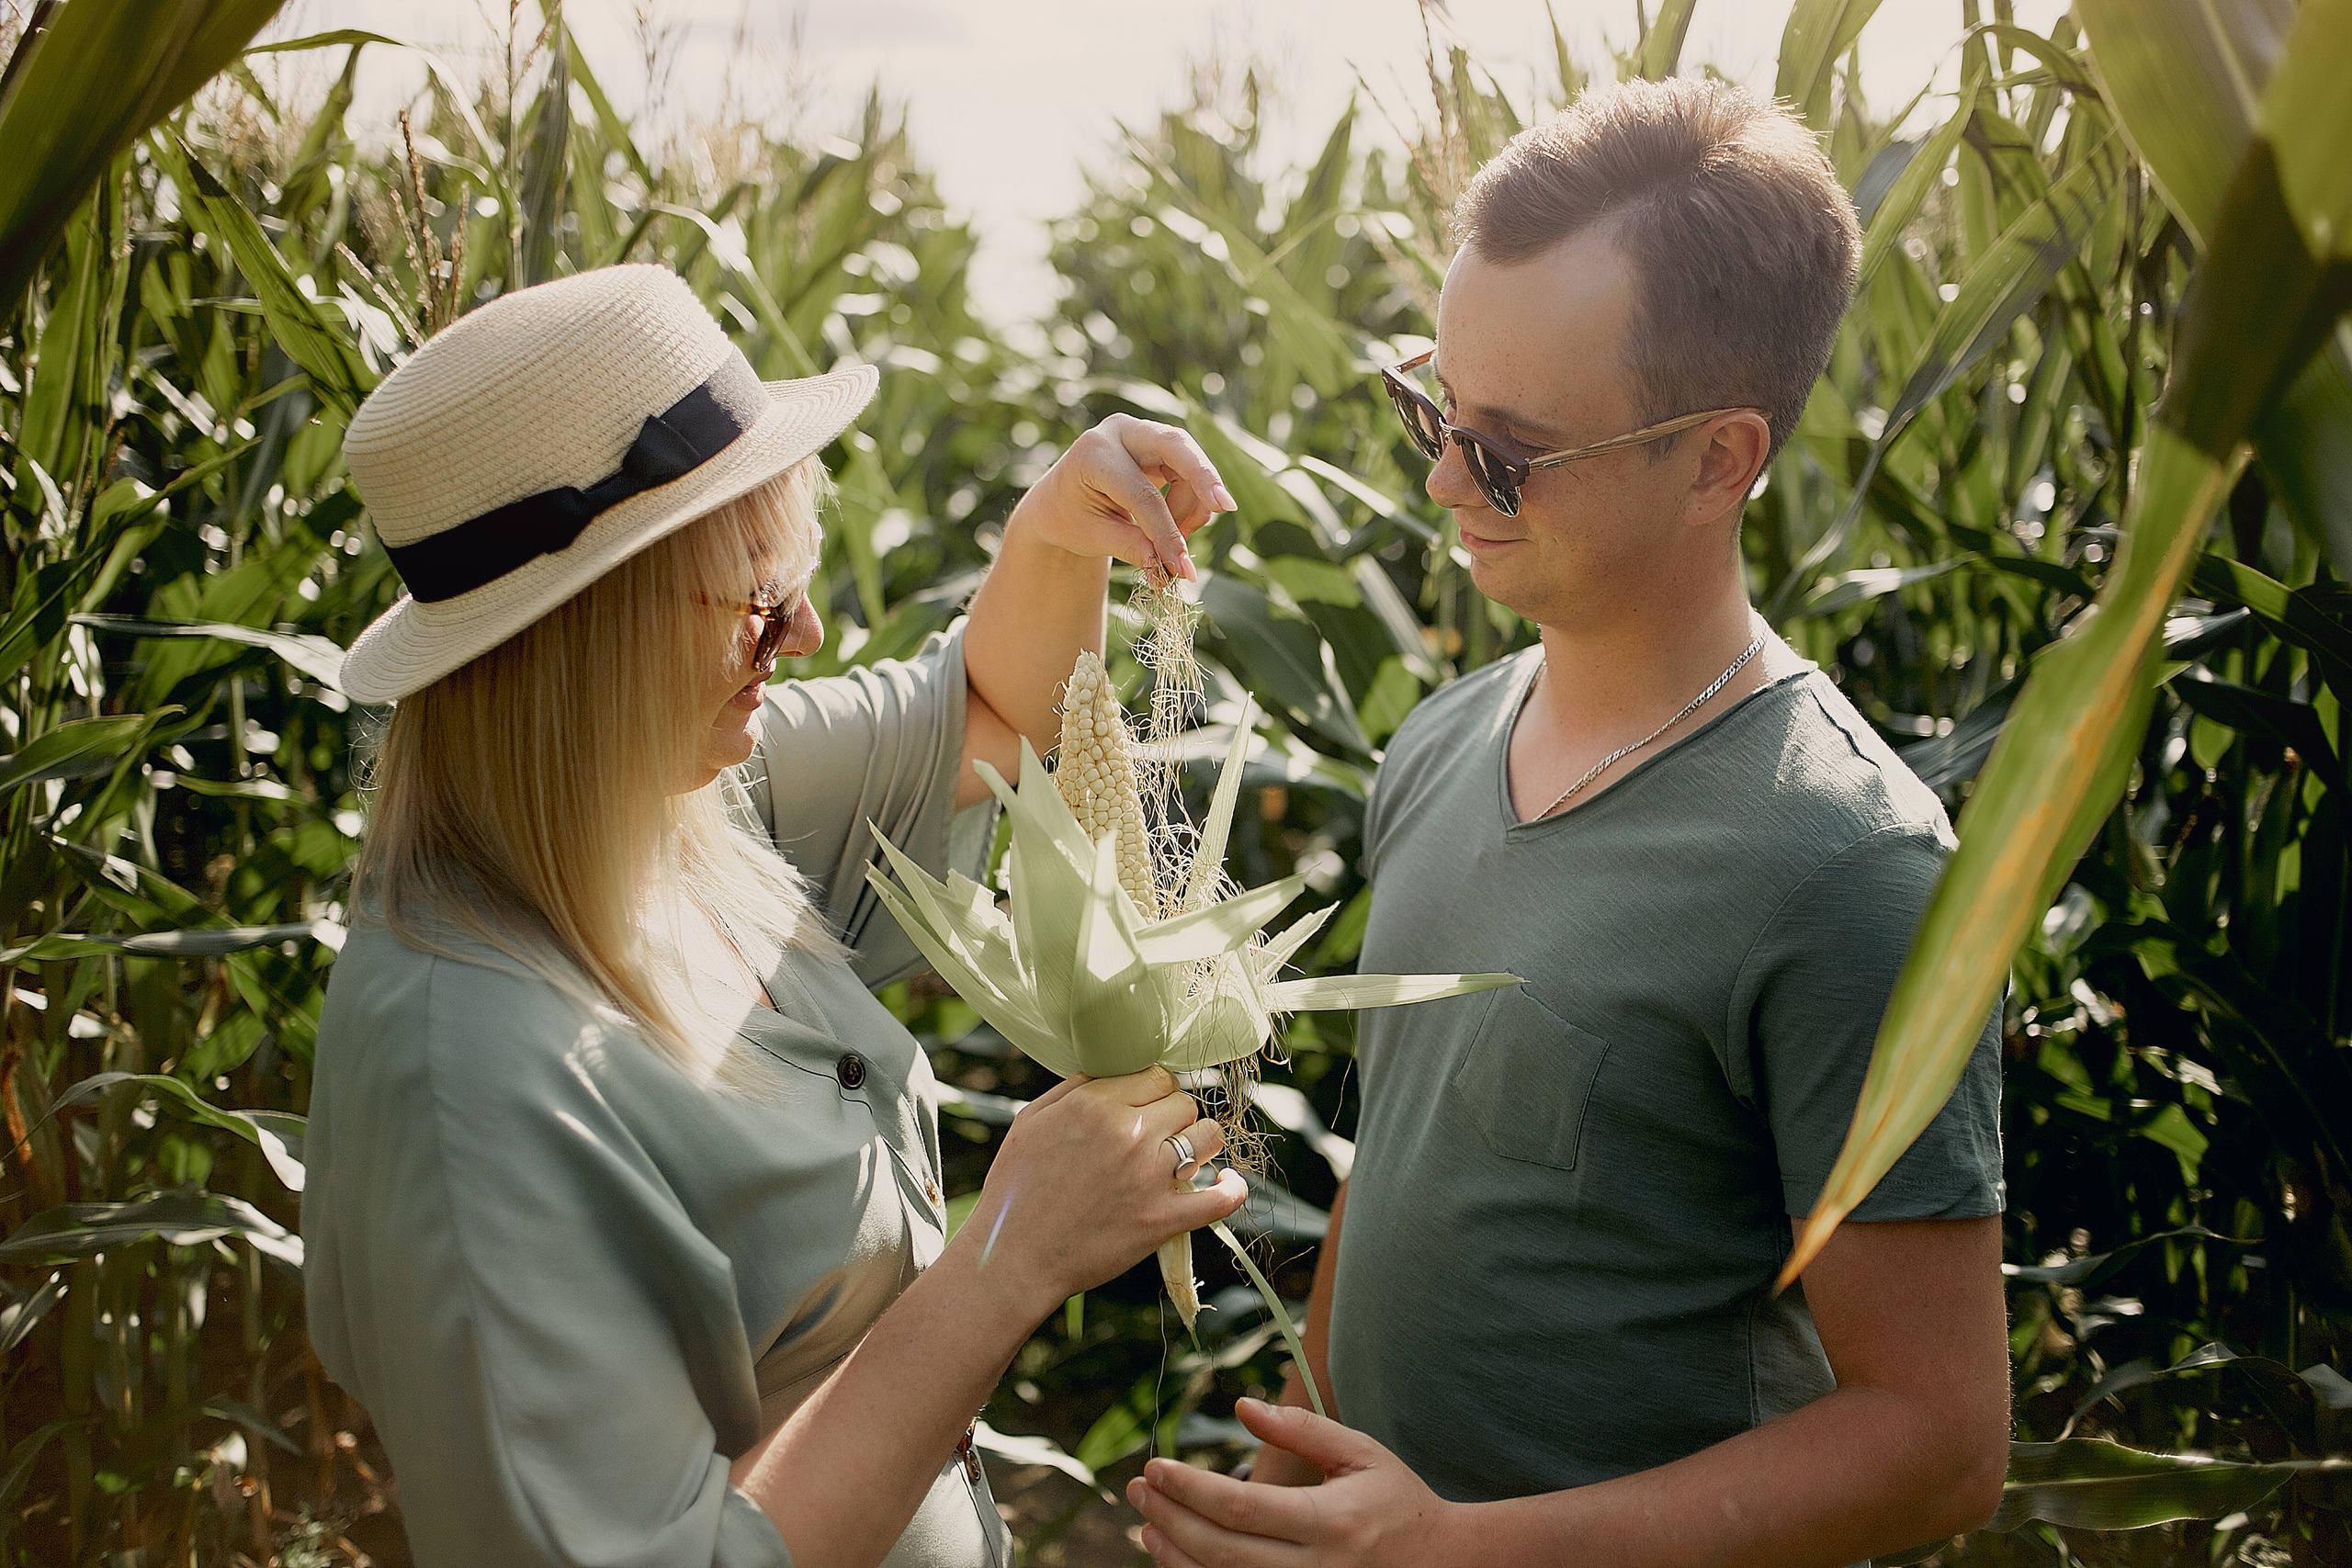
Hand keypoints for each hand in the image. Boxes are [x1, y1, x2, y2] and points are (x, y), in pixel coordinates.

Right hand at [965, 1067, 1246, 1311]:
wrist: (1013, 1258)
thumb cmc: (1015, 1190)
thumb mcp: (1030, 1121)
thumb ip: (1073, 1088)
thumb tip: (1110, 1070)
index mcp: (1096, 1105)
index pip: (1156, 1075)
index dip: (1154, 1090)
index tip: (1147, 1107)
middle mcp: (1128, 1133)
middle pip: (1184, 1102)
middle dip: (1174, 1116)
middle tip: (1157, 1138)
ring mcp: (1150, 1177)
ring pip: (1207, 1136)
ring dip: (1201, 1143)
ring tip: (1186, 1157)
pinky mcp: (1163, 1219)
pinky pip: (1220, 1199)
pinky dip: (1232, 1190)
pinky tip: (1229, 1184)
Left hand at [1003, 413, 1235, 582]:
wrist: (1059, 502)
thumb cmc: (1071, 519)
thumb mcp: (1094, 537)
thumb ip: (1134, 548)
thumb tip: (1173, 570)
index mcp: (1094, 454)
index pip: (1142, 494)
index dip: (1166, 533)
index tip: (1183, 569)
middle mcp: (1119, 431)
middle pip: (1175, 446)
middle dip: (1203, 477)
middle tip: (1225, 507)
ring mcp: (1142, 432)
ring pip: (1188, 461)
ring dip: (1193, 503)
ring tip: (1177, 537)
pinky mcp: (1159, 442)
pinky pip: (1189, 466)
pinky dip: (1192, 497)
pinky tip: (1178, 523)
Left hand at [1126, 1399, 1458, 1567]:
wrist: (1441, 1564)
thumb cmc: (1396, 1501)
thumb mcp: (1359, 1453)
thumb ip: (1300, 1430)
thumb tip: (1243, 1405)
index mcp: (1330, 1522)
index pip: (1241, 1509)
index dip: (1189, 1489)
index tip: (1155, 1467)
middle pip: (1220, 1552)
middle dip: (1169, 1518)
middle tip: (1139, 1488)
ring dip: (1173, 1555)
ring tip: (1146, 1522)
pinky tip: (1175, 1553)